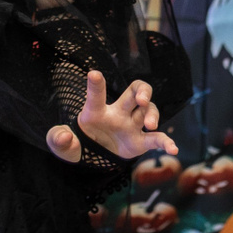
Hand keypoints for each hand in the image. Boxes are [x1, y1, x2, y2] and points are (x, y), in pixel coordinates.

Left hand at [47, 71, 177, 163]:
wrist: (92, 158)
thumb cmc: (77, 144)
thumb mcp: (62, 144)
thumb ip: (58, 140)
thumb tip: (63, 136)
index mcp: (96, 111)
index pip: (96, 95)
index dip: (95, 85)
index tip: (94, 74)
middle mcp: (117, 113)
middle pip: (135, 91)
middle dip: (142, 91)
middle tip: (142, 99)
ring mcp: (131, 125)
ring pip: (149, 110)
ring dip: (153, 115)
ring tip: (150, 126)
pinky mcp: (140, 141)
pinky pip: (157, 139)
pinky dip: (167, 143)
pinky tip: (173, 149)